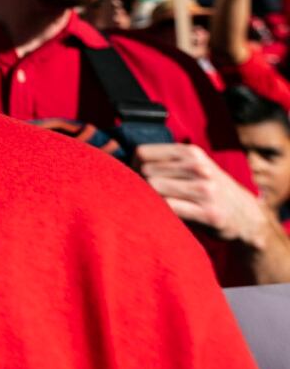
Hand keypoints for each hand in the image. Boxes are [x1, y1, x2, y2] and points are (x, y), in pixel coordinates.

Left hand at [137, 143, 275, 247]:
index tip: (134, 178)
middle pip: (145, 172)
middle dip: (138, 184)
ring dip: (147, 199)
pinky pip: (169, 208)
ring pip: (154, 188)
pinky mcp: (209, 213)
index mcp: (191, 152)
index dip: (131, 166)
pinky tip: (161, 215)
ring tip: (151, 205)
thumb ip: (166, 162)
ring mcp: (205, 190)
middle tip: (142, 196)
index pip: (143, 153)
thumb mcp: (193, 167)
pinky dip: (159, 211)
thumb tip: (120, 161)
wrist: (247, 216)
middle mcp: (198, 167)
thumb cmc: (209, 190)